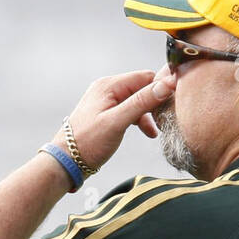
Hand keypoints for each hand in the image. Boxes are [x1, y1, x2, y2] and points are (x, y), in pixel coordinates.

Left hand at [53, 66, 177, 173]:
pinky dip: (139, 120)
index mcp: (109, 85)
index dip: (161, 89)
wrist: (65, 162)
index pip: (145, 77)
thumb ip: (141, 102)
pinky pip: (129, 111)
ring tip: (156, 131)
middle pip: (142, 88)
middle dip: (155, 103)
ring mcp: (106, 101)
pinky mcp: (107, 114)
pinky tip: (147, 133)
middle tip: (166, 121)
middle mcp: (107, 88)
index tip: (173, 106)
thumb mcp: (117, 122)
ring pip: (137, 101)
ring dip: (148, 114)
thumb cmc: (88, 142)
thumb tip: (167, 84)